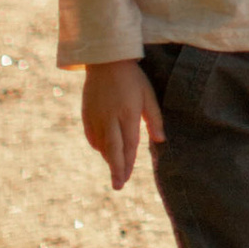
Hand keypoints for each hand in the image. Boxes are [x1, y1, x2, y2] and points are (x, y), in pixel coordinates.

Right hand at [80, 59, 162, 190]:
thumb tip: (161, 140)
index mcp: (128, 113)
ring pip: (101, 145)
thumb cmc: (132, 78)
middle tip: (118, 186)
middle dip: (116, 169)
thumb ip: (154, 118)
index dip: (129, 162)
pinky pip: (92, 137)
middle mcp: (110, 118)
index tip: (128, 177)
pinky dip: (99, 147)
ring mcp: (96, 117)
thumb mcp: (148, 94)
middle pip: (113, 150)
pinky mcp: (86, 115)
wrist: (106, 61)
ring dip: (109, 159)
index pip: (129, 144)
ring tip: (116, 170)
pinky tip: (105, 151)